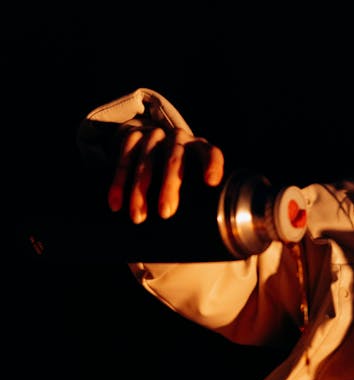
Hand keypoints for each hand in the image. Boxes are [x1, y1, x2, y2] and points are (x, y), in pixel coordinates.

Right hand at [108, 124, 224, 223]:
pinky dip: (118, 183)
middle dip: (168, 186)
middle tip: (166, 213)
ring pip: (146, 162)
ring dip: (139, 190)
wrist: (150, 142)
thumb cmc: (179, 174)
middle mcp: (178, 138)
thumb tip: (208, 243)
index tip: (211, 182)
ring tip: (138, 217)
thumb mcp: (193, 180)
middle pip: (174, 159)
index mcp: (199, 148)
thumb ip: (201, 200)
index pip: (211, 153)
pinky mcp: (132, 136)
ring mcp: (154, 136)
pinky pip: (124, 159)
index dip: (212, 165)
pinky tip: (116, 204)